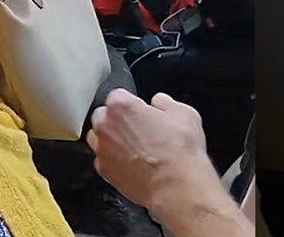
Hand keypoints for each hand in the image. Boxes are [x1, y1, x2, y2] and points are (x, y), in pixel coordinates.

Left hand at [87, 90, 216, 216]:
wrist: (177, 187)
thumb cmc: (180, 152)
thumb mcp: (185, 114)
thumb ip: (166, 102)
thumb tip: (160, 102)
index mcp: (120, 106)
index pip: (118, 95)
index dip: (133, 103)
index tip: (142, 111)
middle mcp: (105, 126)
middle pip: (103, 115)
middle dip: (118, 120)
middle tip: (139, 130)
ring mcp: (102, 149)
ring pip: (98, 137)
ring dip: (111, 139)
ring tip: (134, 148)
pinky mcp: (104, 170)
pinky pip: (104, 160)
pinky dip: (114, 161)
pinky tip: (132, 164)